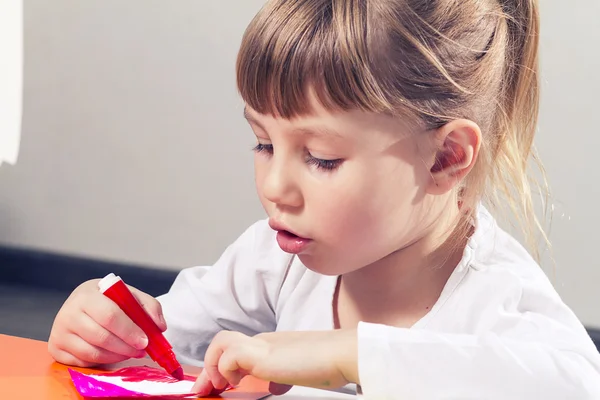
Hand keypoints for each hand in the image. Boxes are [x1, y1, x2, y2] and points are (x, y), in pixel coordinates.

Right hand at [48, 279, 166, 366]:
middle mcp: (68, 312)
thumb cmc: (108, 300)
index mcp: (87, 295)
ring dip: (117, 356)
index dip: (129, 330)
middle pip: (101, 336)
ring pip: (93, 352)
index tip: (145, 340)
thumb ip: (148, 306)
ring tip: (131, 352)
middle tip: (141, 350)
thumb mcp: (128, 295)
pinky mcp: (55, 349)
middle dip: (126, 347)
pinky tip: (115, 355)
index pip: (109, 315)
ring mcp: (59, 332)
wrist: (82, 305)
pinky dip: (103, 362)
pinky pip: (84, 362)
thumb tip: (159, 326)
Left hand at [191, 329, 358, 395]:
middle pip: (224, 342)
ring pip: (221, 342)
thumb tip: (276, 384)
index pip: (238, 348)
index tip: (217, 385)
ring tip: (219, 386)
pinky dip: (226, 369)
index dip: (222, 365)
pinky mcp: (261, 353)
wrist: (343, 354)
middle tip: (205, 389)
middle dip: (209, 366)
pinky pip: (229, 355)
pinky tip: (236, 383)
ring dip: (213, 365)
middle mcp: (264, 340)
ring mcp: (262, 345)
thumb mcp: (299, 372)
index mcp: (272, 344)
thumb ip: (284, 375)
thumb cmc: (330, 363)